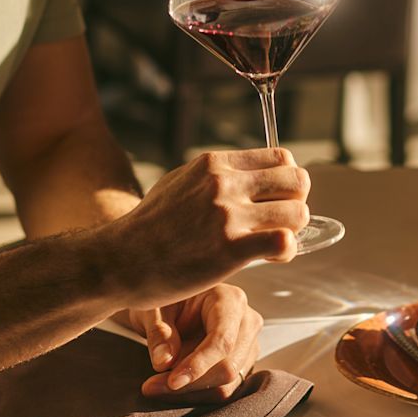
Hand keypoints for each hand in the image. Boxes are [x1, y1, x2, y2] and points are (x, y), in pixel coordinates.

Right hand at [112, 147, 308, 309]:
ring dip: (293, 229)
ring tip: (272, 242)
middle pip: (297, 180)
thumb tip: (244, 175)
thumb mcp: (179, 182)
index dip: (286, 180)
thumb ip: (213, 176)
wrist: (119, 260)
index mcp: (213, 163)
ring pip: (298, 212)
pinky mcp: (229, 250)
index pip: (280, 156)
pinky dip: (286, 252)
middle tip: (279, 221)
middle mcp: (223, 183)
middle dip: (296, 201)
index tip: (276, 198)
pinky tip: (269, 258)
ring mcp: (227, 216)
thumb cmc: (147, 227)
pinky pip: (285, 243)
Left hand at [125, 285, 261, 399]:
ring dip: (189, 393)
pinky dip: (194, 395)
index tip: (172, 381)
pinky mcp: (241, 366)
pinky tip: (169, 388)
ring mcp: (247, 347)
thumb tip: (163, 362)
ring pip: (226, 385)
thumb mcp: (154, 306)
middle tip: (152, 386)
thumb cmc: (167, 299)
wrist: (173, 303)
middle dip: (190, 383)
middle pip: (228, 367)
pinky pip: (222, 391)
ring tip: (155, 386)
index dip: (199, 365)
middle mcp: (246, 323)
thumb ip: (159, 331)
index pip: (223, 340)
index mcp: (230, 300)